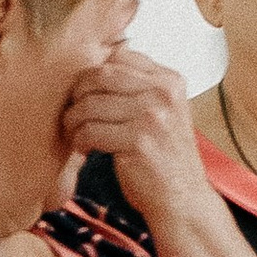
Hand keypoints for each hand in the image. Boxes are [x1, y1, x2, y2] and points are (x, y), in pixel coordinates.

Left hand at [58, 47, 207, 225]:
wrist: (183, 200)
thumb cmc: (164, 157)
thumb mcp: (162, 112)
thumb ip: (139, 86)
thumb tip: (95, 64)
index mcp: (170, 80)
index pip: (120, 56)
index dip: (95, 72)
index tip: (88, 93)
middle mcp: (164, 93)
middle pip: (100, 75)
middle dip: (78, 93)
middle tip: (74, 113)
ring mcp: (153, 116)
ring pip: (90, 103)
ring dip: (74, 120)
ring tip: (76, 133)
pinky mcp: (139, 141)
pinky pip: (90, 130)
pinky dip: (80, 141)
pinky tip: (86, 149)